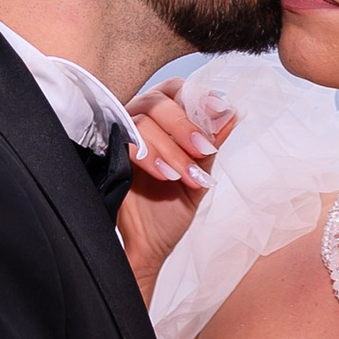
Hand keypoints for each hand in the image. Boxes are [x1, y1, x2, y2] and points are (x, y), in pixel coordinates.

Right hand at [116, 82, 229, 298]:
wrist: (148, 247)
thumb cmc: (168, 212)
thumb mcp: (198, 177)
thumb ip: (210, 146)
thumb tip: (231, 115)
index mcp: (160, 123)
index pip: (176, 90)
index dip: (198, 96)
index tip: (221, 111)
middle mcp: (137, 123)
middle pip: (159, 100)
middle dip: (186, 124)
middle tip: (203, 150)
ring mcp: (119, 137)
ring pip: (145, 120)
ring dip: (172, 148)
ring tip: (187, 176)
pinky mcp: (107, 155)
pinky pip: (127, 141)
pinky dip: (151, 157)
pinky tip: (166, 176)